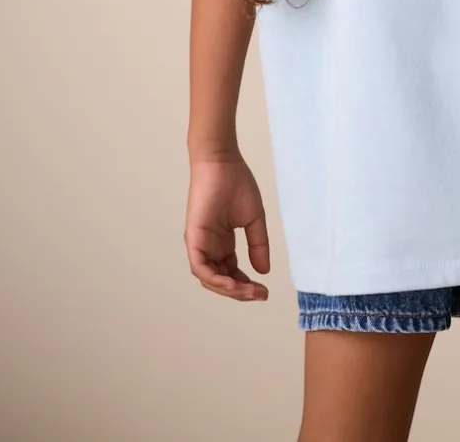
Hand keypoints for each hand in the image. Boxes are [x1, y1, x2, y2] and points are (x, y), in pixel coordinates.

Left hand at [185, 154, 270, 300]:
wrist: (223, 163)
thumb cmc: (237, 184)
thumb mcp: (254, 219)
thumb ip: (258, 245)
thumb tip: (264, 271)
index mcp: (222, 242)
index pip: (232, 273)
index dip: (247, 284)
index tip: (265, 290)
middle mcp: (209, 247)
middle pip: (221, 280)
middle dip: (241, 291)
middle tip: (260, 295)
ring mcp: (200, 244)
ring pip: (210, 279)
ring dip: (229, 289)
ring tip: (249, 291)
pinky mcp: (194, 238)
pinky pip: (200, 268)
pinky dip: (215, 279)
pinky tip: (232, 283)